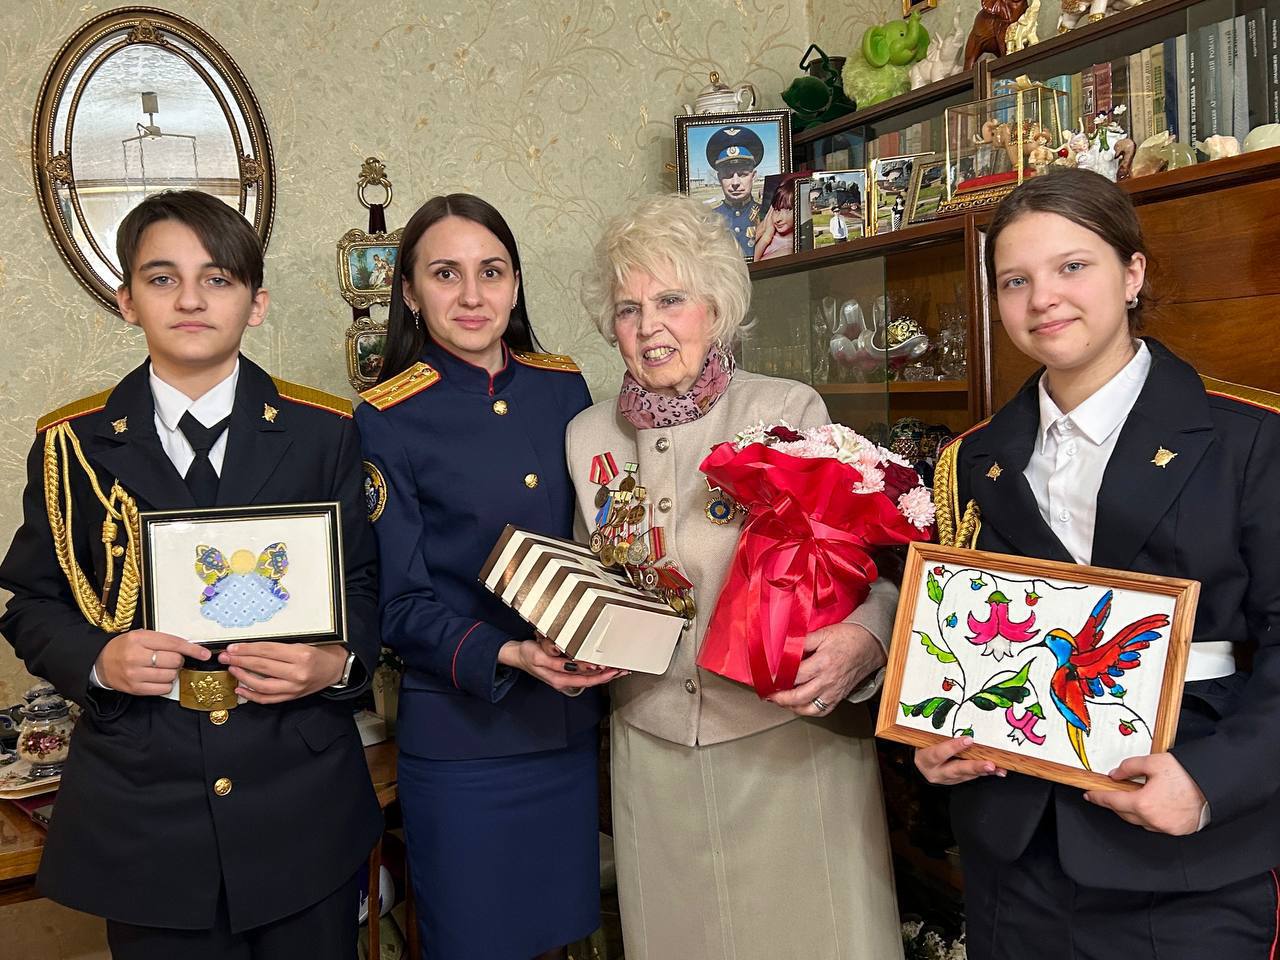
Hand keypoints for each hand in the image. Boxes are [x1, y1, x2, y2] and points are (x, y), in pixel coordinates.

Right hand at [95, 629, 210, 695]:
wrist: (100, 662)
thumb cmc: (125, 647)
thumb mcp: (141, 636)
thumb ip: (163, 640)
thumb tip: (190, 648)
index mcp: (139, 639)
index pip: (173, 643)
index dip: (192, 649)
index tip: (204, 653)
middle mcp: (136, 656)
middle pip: (174, 660)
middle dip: (178, 660)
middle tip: (171, 659)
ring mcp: (135, 674)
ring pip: (170, 676)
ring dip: (172, 672)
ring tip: (162, 668)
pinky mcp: (135, 688)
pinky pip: (163, 689)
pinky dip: (166, 684)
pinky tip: (158, 678)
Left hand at [218, 642, 347, 704]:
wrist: (337, 668)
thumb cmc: (321, 651)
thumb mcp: (304, 642)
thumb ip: (280, 647)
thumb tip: (251, 648)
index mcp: (300, 654)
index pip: (267, 651)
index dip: (247, 649)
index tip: (233, 648)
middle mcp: (297, 672)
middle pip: (262, 666)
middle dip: (240, 661)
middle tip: (225, 657)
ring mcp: (294, 687)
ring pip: (262, 684)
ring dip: (243, 677)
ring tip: (232, 669)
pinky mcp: (292, 696)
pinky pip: (268, 698)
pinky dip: (252, 695)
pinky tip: (241, 688)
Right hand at [499, 638, 623, 696]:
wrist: (517, 656)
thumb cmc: (528, 655)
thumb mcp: (540, 657)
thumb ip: (556, 662)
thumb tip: (574, 663)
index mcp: (559, 679)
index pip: (585, 679)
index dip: (599, 675)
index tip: (611, 669)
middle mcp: (564, 679)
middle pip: (590, 680)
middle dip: (608, 676)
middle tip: (623, 669)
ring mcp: (565, 676)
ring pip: (589, 677)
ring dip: (605, 674)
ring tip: (619, 669)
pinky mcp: (565, 670)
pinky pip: (585, 673)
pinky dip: (597, 670)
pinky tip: (605, 667)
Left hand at [768, 622, 885, 716]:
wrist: (870, 646)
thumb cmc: (848, 638)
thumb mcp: (824, 633)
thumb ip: (802, 641)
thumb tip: (783, 646)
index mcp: (823, 663)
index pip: (795, 675)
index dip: (778, 678)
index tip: (767, 677)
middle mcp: (828, 681)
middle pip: (798, 696)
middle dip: (779, 698)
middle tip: (768, 693)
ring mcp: (833, 692)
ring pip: (808, 708)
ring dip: (791, 707)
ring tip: (779, 700)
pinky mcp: (838, 698)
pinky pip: (820, 711)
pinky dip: (806, 711)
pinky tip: (797, 705)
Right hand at [915, 736, 1006, 784]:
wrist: (920, 763)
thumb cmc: (923, 746)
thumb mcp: (926, 740)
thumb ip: (940, 736)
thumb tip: (962, 723)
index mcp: (925, 758)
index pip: (938, 753)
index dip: (953, 747)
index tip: (969, 739)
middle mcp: (935, 771)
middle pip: (955, 769)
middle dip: (974, 766)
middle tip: (989, 764)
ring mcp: (945, 778)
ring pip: (966, 775)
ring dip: (983, 771)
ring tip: (997, 767)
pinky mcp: (955, 781)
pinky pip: (970, 777)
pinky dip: (984, 773)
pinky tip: (996, 771)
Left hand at [1083, 753, 1206, 834]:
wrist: (1215, 786)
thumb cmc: (1187, 774)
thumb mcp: (1153, 762)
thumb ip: (1129, 768)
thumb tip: (1115, 775)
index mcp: (1143, 804)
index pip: (1113, 801)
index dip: (1098, 797)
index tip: (1089, 795)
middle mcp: (1153, 820)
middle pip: (1124, 814)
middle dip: (1114, 804)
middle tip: (1109, 794)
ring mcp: (1166, 828)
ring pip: (1139, 822)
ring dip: (1131, 811)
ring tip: (1130, 797)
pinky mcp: (1178, 831)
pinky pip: (1155, 826)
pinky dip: (1148, 817)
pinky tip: (1149, 806)